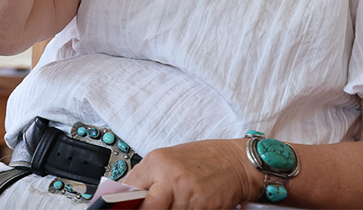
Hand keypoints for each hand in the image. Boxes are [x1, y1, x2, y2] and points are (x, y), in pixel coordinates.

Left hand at [116, 138, 257, 208]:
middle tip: (151, 207)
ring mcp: (189, 195)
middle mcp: (172, 178)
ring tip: (174, 202)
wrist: (238, 161)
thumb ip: (147, 177)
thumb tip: (127, 194)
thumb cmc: (205, 158)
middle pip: (147, 208)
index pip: (130, 190)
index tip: (124, 206)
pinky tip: (188, 205)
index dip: (125, 202)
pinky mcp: (205, 208)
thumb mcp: (168, 160)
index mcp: (158, 162)